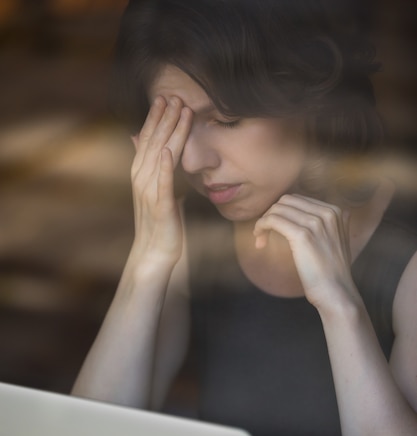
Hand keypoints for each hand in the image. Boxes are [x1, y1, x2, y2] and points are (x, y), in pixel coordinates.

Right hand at [130, 96, 192, 264]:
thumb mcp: (155, 189)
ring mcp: (149, 192)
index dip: (156, 118)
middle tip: (174, 95)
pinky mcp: (160, 206)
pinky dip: (165, 166)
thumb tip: (145, 146)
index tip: (165, 98)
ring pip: (160, 156)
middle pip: (154, 142)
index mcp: (141, 173)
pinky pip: (162, 183)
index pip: (149, 140)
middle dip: (164, 118)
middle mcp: (142, 179)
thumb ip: (153, 167)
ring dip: (169, 133)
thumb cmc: (160, 221)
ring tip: (179, 112)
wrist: (155, 251)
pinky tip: (170, 150)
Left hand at [253, 194, 356, 309]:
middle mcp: (328, 212)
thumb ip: (325, 225)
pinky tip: (259, 239)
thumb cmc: (331, 273)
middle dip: (271, 214)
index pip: (298, 200)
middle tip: (263, 234)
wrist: (336, 293)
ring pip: (278, 209)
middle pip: (287, 201)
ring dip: (264, 222)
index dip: (282, 213)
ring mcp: (316, 222)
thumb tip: (303, 218)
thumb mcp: (335, 241)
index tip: (274, 230)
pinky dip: (261, 226)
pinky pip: (273, 220)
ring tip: (260, 239)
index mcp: (335, 211)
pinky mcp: (303, 235)